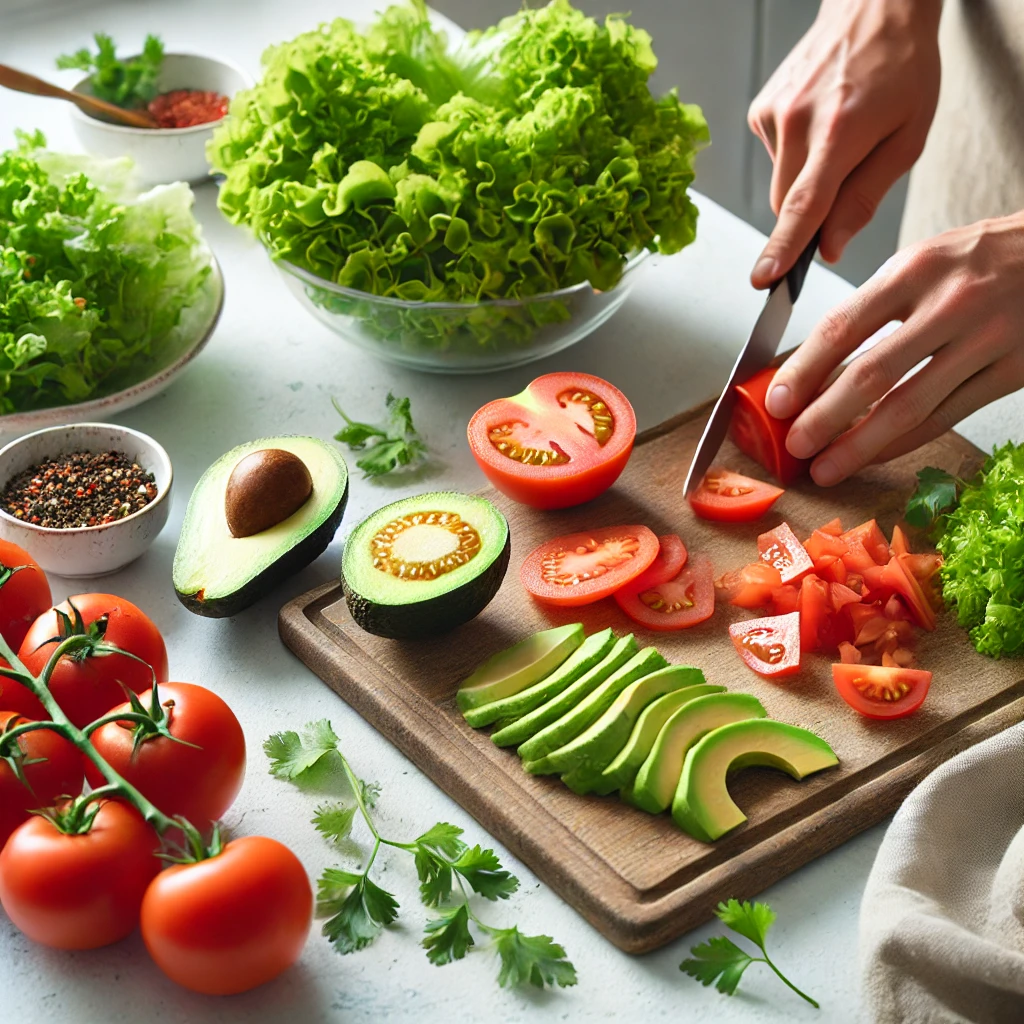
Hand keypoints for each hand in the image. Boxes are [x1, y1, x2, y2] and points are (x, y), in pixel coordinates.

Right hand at [747, 0, 940, 286]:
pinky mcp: (760, 110)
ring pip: (779, 184)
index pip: (804, 204)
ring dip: (804, 178)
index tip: (763, 277)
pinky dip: (795, 154)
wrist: (873, 7)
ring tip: (837, 134)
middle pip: (785, 206)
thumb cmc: (901, 68)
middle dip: (809, 212)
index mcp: (841, 131)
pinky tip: (819, 122)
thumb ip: (865, 199)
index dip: (784, 247)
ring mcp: (774, 114)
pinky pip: (774, 158)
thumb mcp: (906, 138)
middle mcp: (798, 120)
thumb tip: (831, 248)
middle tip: (845, 179)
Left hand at [766, 213, 1023, 484]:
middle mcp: (952, 303)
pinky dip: (904, 442)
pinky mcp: (1014, 371)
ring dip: (860, 445)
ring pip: (910, 406)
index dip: (804, 371)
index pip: (843, 326)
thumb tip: (814, 366)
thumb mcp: (924, 261)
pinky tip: (874, 455)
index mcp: (916, 269)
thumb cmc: (984, 258)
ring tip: (825, 468)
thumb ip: (874, 307)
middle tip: (794, 447)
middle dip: (824, 418)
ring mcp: (987, 340)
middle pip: (873, 374)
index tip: (776, 403)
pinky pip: (947, 416)